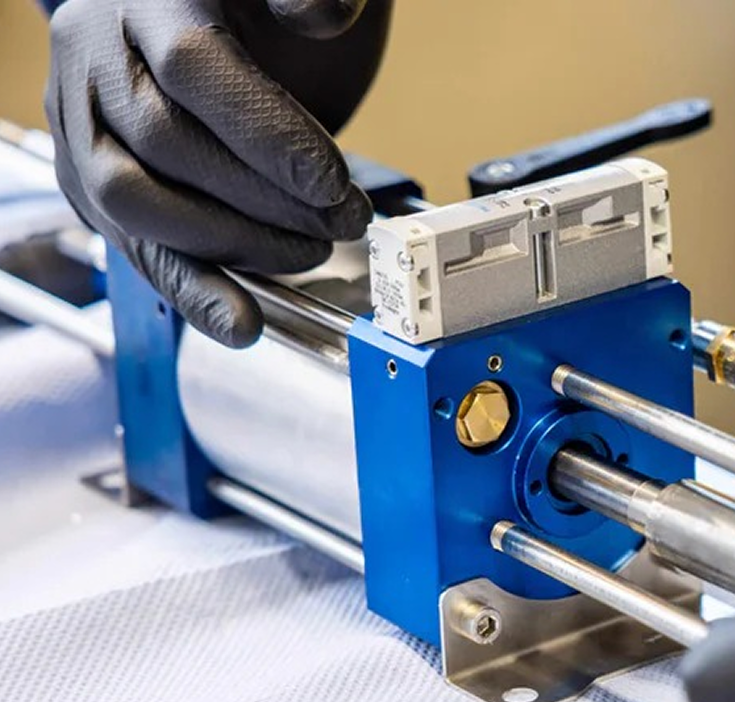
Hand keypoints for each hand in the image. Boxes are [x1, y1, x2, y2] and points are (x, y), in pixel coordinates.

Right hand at [45, 0, 392, 346]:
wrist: (215, 23)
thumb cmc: (260, 10)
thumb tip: (322, 11)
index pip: (191, 65)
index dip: (266, 134)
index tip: (333, 184)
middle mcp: (94, 51)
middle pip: (162, 142)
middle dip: (264, 200)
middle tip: (340, 222)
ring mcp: (81, 119)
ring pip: (132, 202)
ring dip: (232, 247)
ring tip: (307, 255)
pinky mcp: (90, 181)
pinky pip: (134, 247)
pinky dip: (194, 292)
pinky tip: (242, 324)